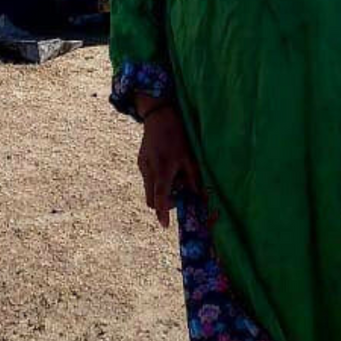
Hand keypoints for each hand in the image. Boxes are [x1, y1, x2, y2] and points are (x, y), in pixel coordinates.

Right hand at [136, 106, 201, 227]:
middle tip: (176, 196)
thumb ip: (193, 178)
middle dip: (162, 203)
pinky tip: (166, 167)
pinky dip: (156, 180)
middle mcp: (149, 170)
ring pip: (148, 189)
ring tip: (173, 177)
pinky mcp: (140, 161)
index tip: (165, 225)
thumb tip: (199, 196)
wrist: (158, 116)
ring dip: (160, 191)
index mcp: (163, 170)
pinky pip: (148, 178)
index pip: (160, 198)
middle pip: (151, 199)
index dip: (162, 213)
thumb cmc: (178, 135)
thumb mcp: (189, 156)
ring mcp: (143, 166)